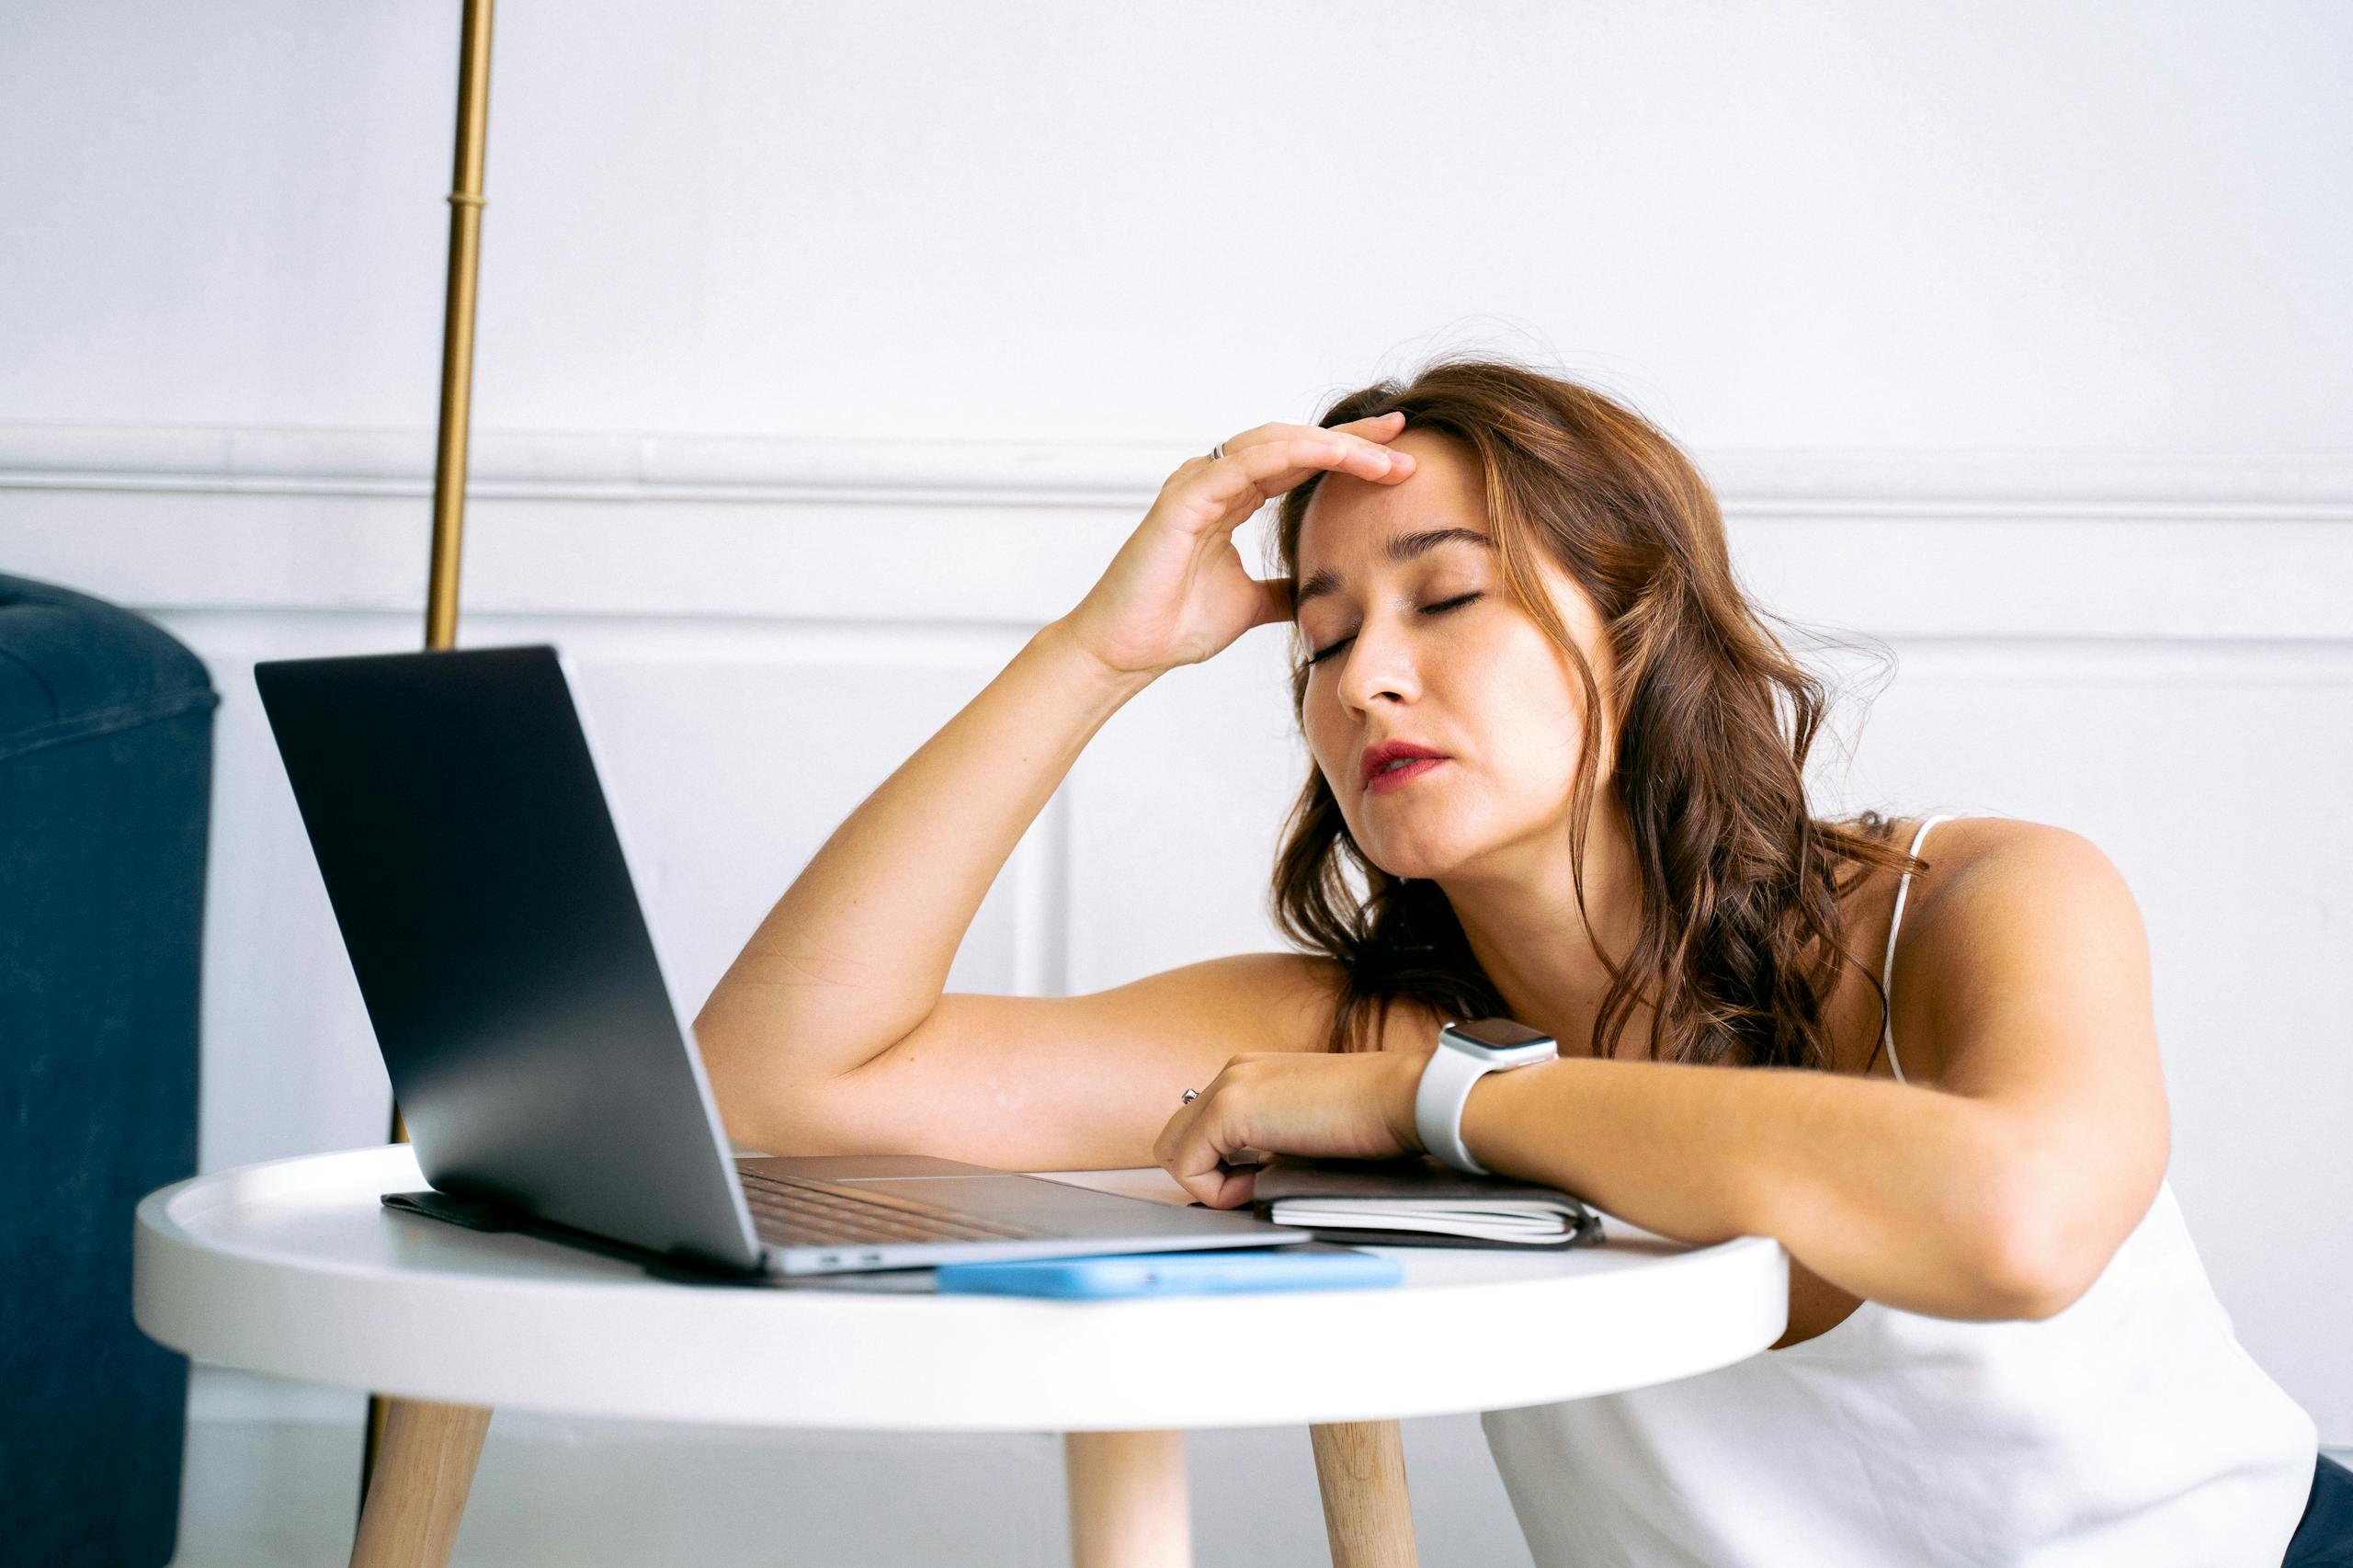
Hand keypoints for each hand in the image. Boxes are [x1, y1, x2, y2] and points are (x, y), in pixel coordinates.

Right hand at [1059, 413, 1415, 678]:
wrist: (1126, 652)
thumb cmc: (1174, 625)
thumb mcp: (1251, 605)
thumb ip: (1283, 589)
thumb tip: (1321, 592)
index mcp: (1229, 499)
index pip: (1297, 463)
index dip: (1347, 455)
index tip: (1397, 457)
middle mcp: (1213, 481)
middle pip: (1292, 442)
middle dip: (1350, 440)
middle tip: (1403, 437)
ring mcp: (1197, 484)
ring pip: (1275, 444)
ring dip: (1333, 446)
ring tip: (1382, 457)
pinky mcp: (1183, 498)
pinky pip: (1245, 463)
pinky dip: (1292, 454)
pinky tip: (1332, 455)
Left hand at [1152, 1047, 1433, 1208]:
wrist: (1402, 1098)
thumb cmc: (1373, 1119)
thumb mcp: (1307, 1128)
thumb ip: (1271, 1143)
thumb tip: (1247, 1179)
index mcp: (1251, 1072)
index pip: (1199, 1125)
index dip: (1218, 1165)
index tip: (1255, 1183)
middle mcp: (1233, 1071)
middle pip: (1176, 1135)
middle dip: (1204, 1173)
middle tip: (1250, 1190)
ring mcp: (1228, 1086)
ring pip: (1172, 1149)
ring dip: (1208, 1181)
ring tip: (1257, 1188)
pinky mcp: (1230, 1110)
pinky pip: (1187, 1165)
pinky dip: (1215, 1190)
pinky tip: (1257, 1187)